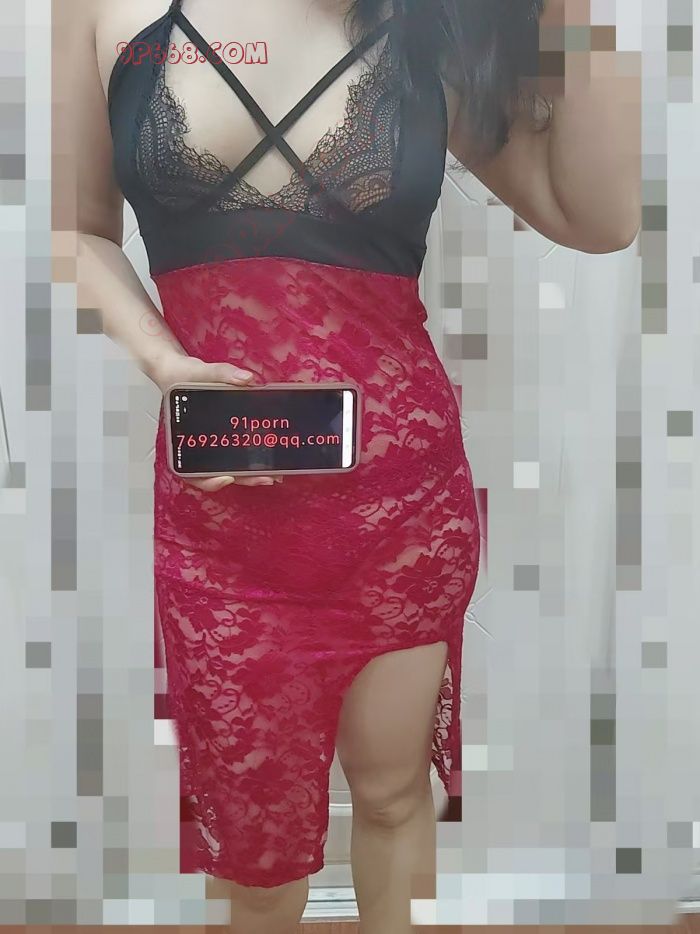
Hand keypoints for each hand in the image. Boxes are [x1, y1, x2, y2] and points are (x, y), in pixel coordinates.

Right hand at [152, 353, 281, 489]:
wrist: (178, 370)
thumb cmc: (181, 376)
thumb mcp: (198, 371)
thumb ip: (222, 373)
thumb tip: (247, 378)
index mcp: (183, 439)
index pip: (190, 472)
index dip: (208, 480)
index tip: (227, 478)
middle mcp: (197, 447)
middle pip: (219, 473)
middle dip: (244, 478)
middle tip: (267, 478)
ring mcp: (212, 442)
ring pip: (231, 466)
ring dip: (251, 472)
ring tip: (275, 473)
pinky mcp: (224, 434)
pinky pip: (238, 449)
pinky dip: (253, 454)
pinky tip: (270, 453)